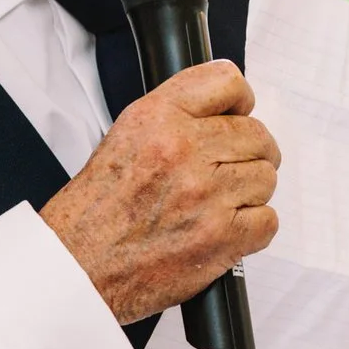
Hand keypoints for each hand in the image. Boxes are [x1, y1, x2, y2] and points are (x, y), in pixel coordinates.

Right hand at [39, 61, 278, 322]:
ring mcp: (207, 194)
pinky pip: (268, 220)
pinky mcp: (222, 237)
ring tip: (217, 204)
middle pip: (257, 135)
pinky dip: (252, 228)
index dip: (240, 101)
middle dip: (248, 153)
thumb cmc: (96, 211)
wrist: (80, 267)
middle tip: (227, 171)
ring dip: (249, 192)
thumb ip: (175, 115)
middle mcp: (184, 150)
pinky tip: (224, 230)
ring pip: (265, 177)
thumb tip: (226, 110)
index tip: (239, 113)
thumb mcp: (124, 136)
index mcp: (158, 118)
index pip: (227, 82)